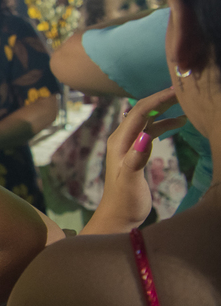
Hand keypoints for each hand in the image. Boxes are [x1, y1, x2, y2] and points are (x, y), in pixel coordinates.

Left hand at [94, 88, 185, 229]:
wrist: (118, 217)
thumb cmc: (124, 202)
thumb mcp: (130, 182)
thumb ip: (135, 160)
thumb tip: (145, 136)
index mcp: (119, 142)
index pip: (140, 112)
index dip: (159, 99)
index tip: (178, 90)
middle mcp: (121, 139)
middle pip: (143, 110)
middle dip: (163, 98)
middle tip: (185, 89)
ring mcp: (129, 144)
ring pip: (148, 118)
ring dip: (165, 108)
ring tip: (187, 101)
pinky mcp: (136, 151)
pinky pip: (151, 129)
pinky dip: (165, 123)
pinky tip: (181, 121)